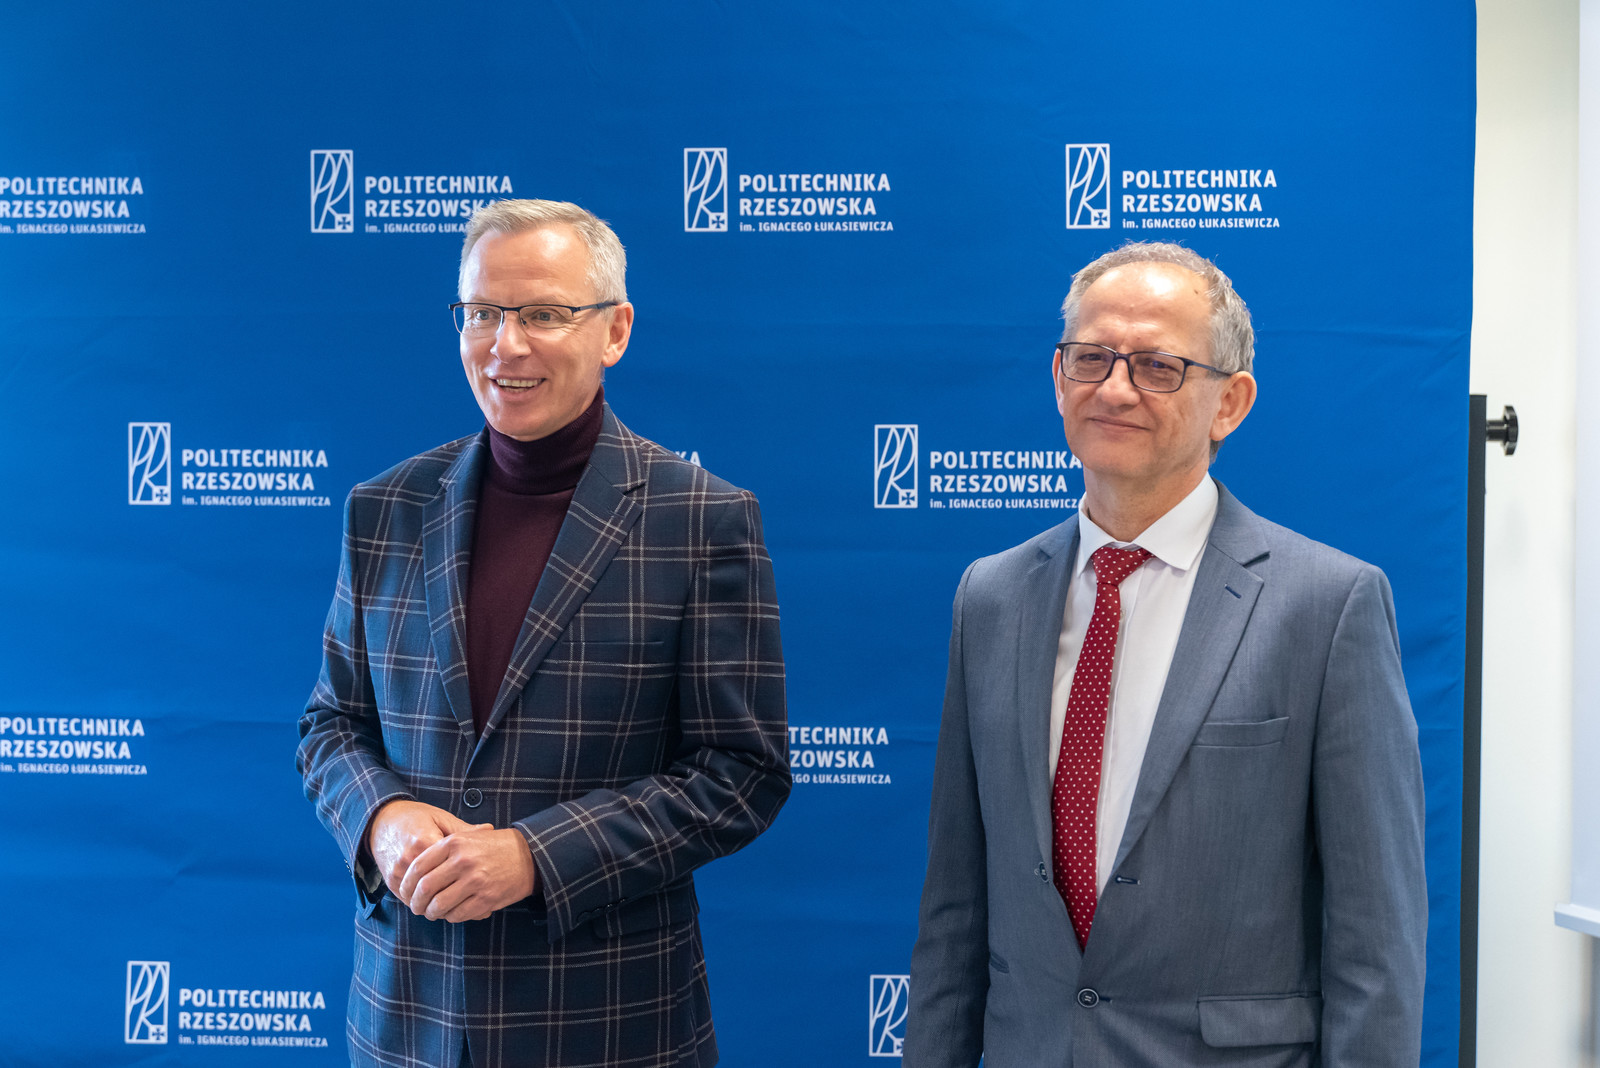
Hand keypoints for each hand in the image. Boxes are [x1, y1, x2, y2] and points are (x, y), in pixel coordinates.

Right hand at [366, 800, 481, 898]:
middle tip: (468, 900)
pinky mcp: (389, 880)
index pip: (448, 869)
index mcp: (425, 841)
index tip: (478, 883)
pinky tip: (435, 901)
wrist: (382, 820)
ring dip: (435, 903)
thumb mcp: (441, 818)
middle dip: (451, 898)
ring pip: (420, 898)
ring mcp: (397, 871)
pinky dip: (421, 902)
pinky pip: (407, 898)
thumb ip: (464, 830)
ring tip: (452, 903)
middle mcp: (409, 859)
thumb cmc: (417, 817)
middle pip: (434, 889)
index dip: (464, 879)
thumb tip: (491, 829)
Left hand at [398, 825, 536, 922]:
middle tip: (417, 907)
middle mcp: (462, 861)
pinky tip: (452, 913)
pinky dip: (451, 917)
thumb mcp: (466, 837)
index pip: (418, 867)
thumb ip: (441, 850)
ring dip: (432, 913)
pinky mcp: (486, 898)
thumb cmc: (493, 847)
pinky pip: (457, 914)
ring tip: (433, 913)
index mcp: (454, 843)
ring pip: (439, 905)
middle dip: (416, 903)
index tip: (405, 892)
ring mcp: (475, 880)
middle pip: (425, 889)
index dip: (406, 884)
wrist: (528, 856)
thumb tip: (412, 874)